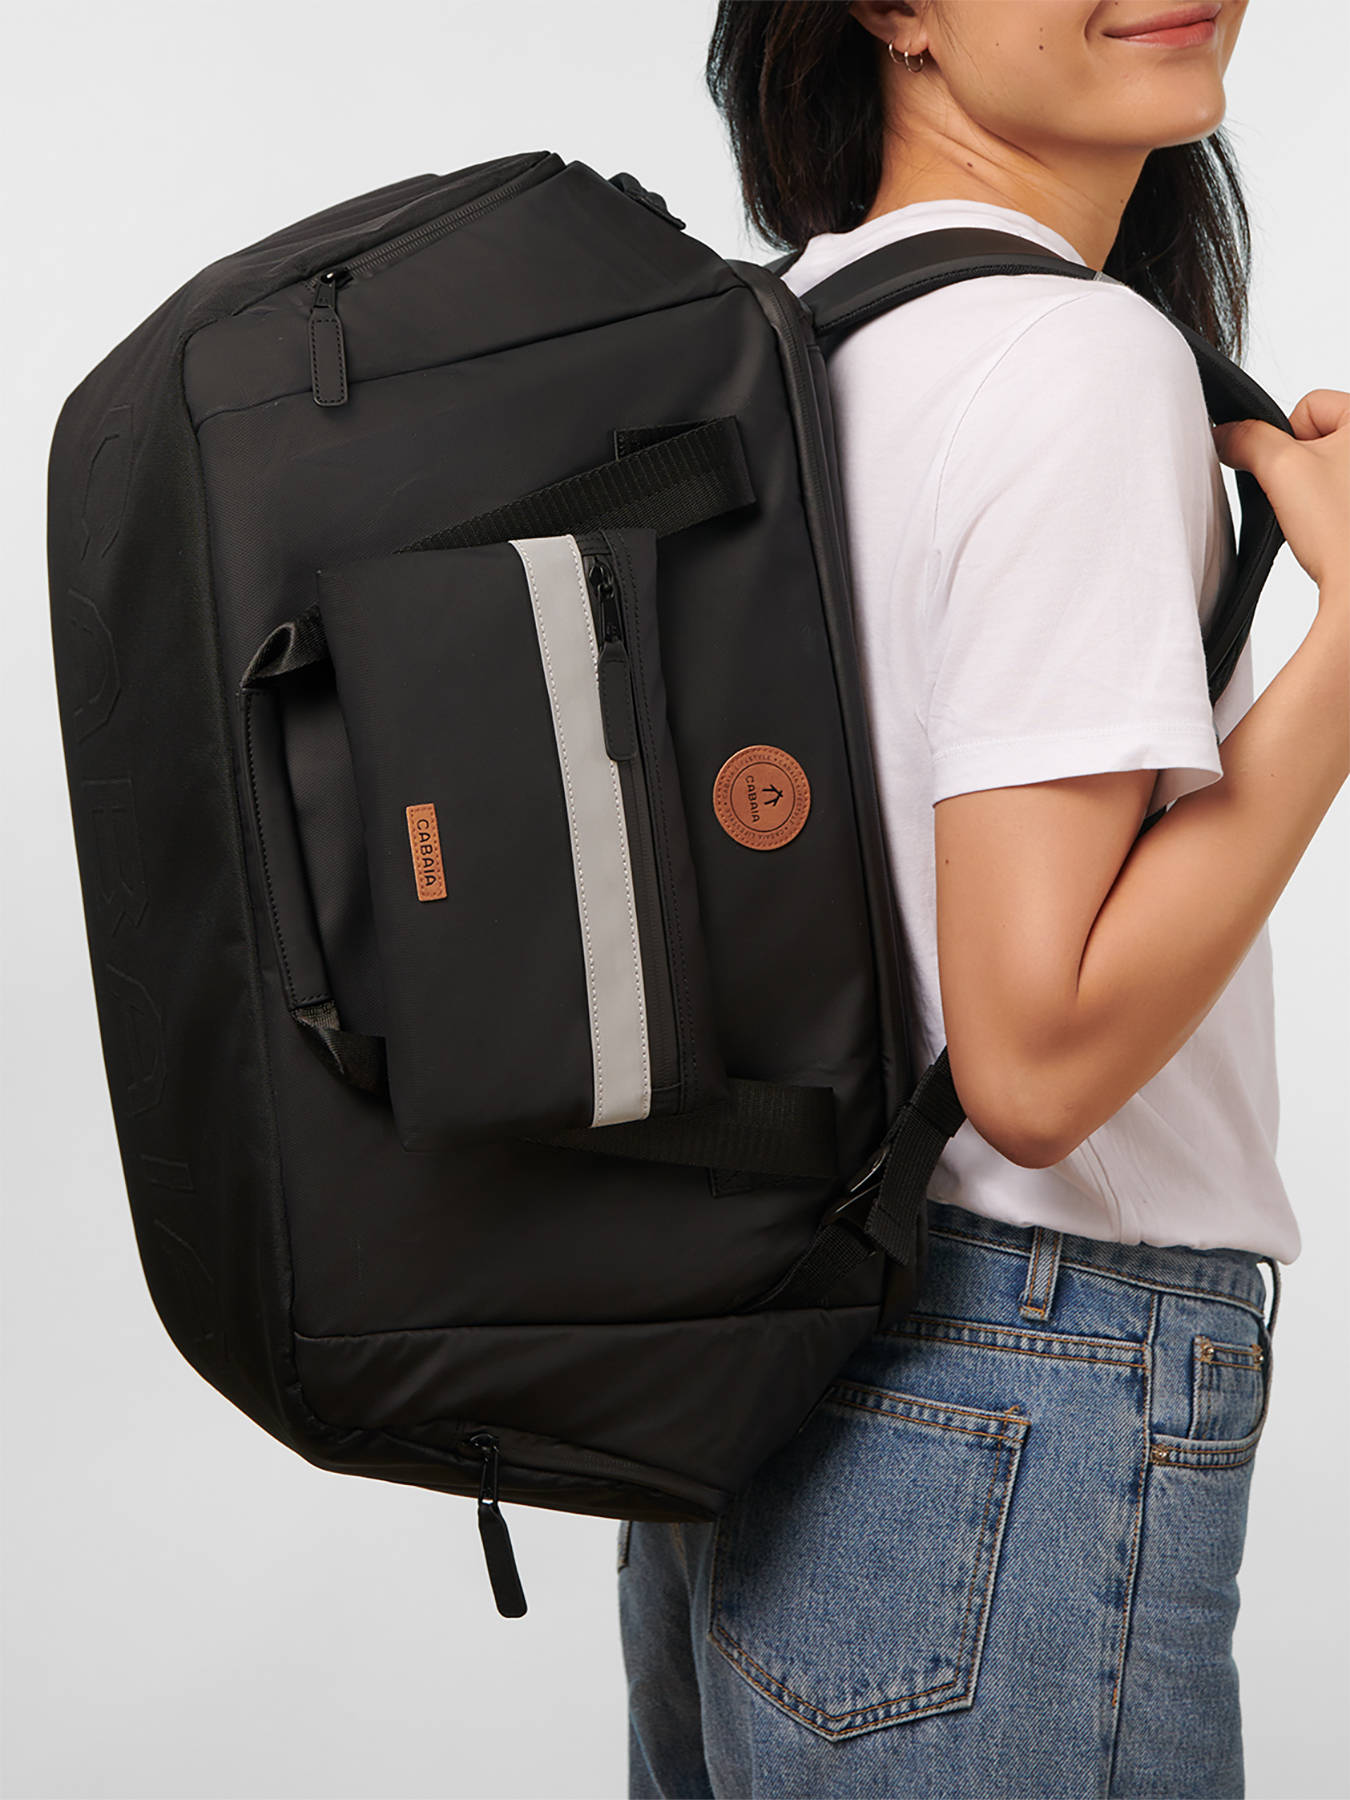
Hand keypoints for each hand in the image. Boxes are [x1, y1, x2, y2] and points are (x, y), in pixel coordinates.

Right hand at [1213, 389, 1349, 594]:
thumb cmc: (1344, 531)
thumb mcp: (1283, 469)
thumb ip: (1247, 439)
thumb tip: (1224, 434)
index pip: (1310, 404)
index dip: (1288, 439)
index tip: (1294, 473)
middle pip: (1318, 436)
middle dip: (1301, 467)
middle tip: (1308, 499)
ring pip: (1327, 469)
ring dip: (1314, 491)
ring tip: (1324, 517)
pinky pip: (1339, 496)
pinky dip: (1331, 511)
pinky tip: (1334, 530)